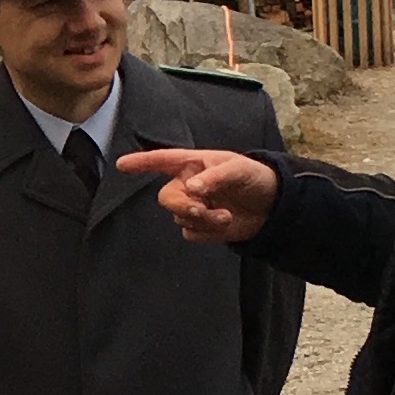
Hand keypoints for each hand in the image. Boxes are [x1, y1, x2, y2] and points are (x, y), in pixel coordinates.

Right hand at [117, 146, 280, 243]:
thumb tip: (192, 188)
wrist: (272, 207)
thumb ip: (214, 176)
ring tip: (226, 215)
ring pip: (180, 218)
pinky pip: (191, 233)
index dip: (141, 163)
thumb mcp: (239, 169)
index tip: (121, 165)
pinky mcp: (200, 227)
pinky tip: (224, 223)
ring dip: (203, 220)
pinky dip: (208, 232)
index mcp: (193, 164)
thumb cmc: (254, 178)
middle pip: (167, 198)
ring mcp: (192, 207)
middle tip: (202, 210)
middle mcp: (187, 185)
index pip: (162, 161)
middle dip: (183, 206)